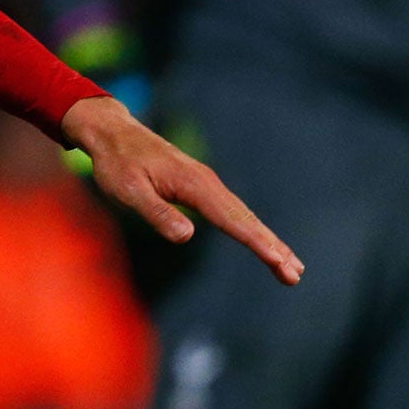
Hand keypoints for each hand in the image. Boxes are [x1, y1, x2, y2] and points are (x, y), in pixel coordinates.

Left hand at [61, 93, 303, 286]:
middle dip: (272, 247)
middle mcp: (207, 182)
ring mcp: (207, 183)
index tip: (279, 262)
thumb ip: (157, 212)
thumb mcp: (128, 191)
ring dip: (267, 240)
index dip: (257, 243)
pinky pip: (232, 211)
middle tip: (295, 276)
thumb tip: (188, 236)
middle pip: (246, 219)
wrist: (114, 133)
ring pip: (243, 216)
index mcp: (193, 184)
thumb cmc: (118, 163)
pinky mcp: (201, 186)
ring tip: (291, 267)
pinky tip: (262, 242)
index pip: (232, 220)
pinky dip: (251, 229)